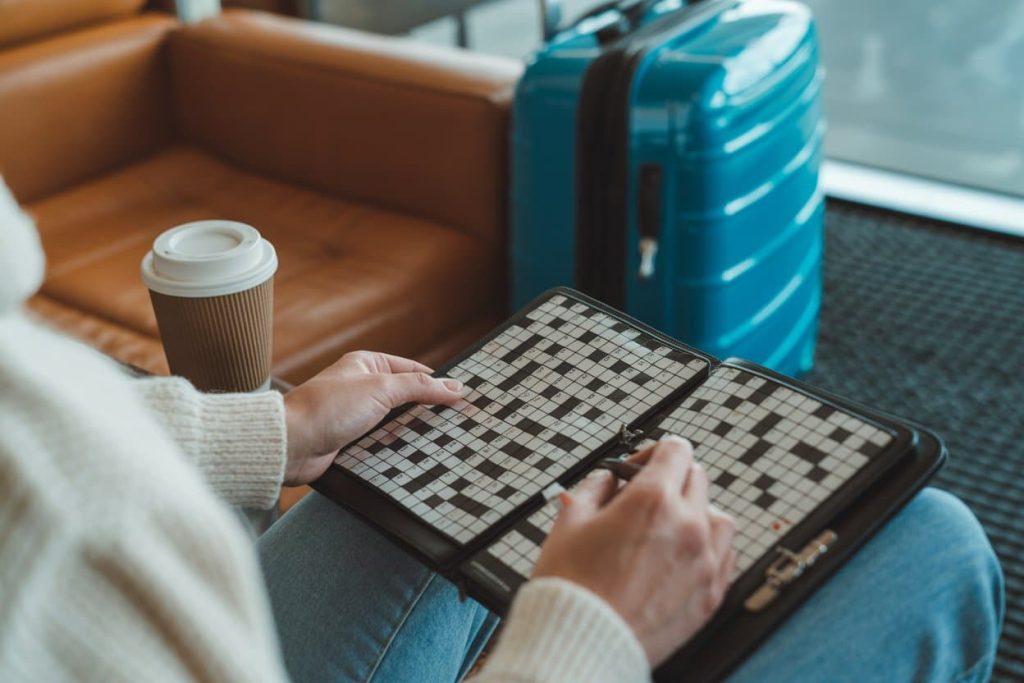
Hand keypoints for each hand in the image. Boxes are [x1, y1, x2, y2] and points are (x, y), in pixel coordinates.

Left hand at [282, 351, 464, 484]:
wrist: (291, 444)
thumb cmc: (326, 409)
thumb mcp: (381, 389)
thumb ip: (419, 388)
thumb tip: (453, 387)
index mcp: (367, 365)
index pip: (413, 371)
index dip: (437, 383)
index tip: (461, 398)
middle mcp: (361, 388)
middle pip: (406, 398)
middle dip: (426, 410)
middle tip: (455, 422)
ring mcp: (355, 415)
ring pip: (395, 423)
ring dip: (409, 433)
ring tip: (439, 442)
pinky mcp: (350, 441)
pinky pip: (381, 444)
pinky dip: (394, 449)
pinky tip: (411, 456)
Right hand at [532, 436, 735, 666]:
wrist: (582, 641)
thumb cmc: (572, 587)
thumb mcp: (570, 522)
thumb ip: (594, 489)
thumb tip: (607, 480)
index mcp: (653, 501)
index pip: (676, 450)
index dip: (654, 451)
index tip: (640, 467)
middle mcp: (687, 526)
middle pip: (697, 478)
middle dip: (671, 479)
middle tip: (645, 498)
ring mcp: (704, 563)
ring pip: (719, 516)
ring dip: (697, 512)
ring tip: (669, 527)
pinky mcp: (710, 595)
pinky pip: (726, 556)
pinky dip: (709, 547)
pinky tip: (685, 554)